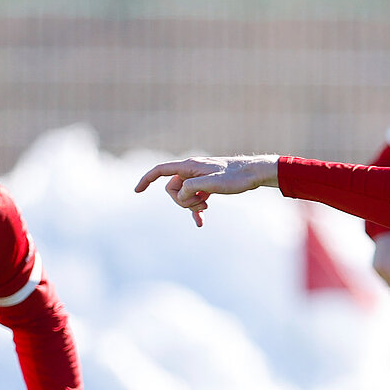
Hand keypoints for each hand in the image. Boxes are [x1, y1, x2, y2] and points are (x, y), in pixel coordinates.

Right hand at [134, 155, 279, 225]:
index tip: (137, 191)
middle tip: (199, 205)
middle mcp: (191, 170)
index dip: (147, 179)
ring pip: (184, 195)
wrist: (253, 173)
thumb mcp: (212, 184)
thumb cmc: (234, 177)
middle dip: (181, 200)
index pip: (161, 171)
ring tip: (205, 208)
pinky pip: (195, 199)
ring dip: (191, 205)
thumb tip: (181, 194)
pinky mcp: (207, 186)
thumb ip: (192, 187)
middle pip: (172, 188)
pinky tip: (201, 223)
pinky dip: (196, 210)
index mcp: (189, 166)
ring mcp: (199, 179)